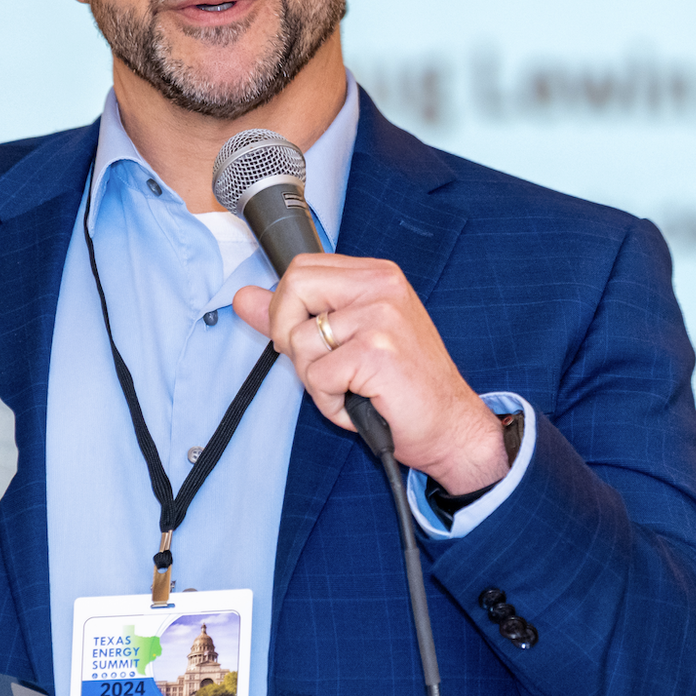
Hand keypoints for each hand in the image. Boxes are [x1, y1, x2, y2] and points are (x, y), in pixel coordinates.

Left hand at [232, 254, 507, 493]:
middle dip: (289, 336)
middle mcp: (381, 287)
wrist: (451, 426)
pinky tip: (360, 402)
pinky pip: (318, 377)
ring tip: (351, 388)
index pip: (301, 268)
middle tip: (323, 365)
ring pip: (301, 341)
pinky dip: (330, 402)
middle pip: (293, 288)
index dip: (287, 308)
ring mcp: (381, 317)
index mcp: (377, 276)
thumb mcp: (347, 342)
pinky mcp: (377, 352)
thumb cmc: (404, 387)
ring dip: (316, 380)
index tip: (307, 338)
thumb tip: (244, 298)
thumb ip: (295, 316)